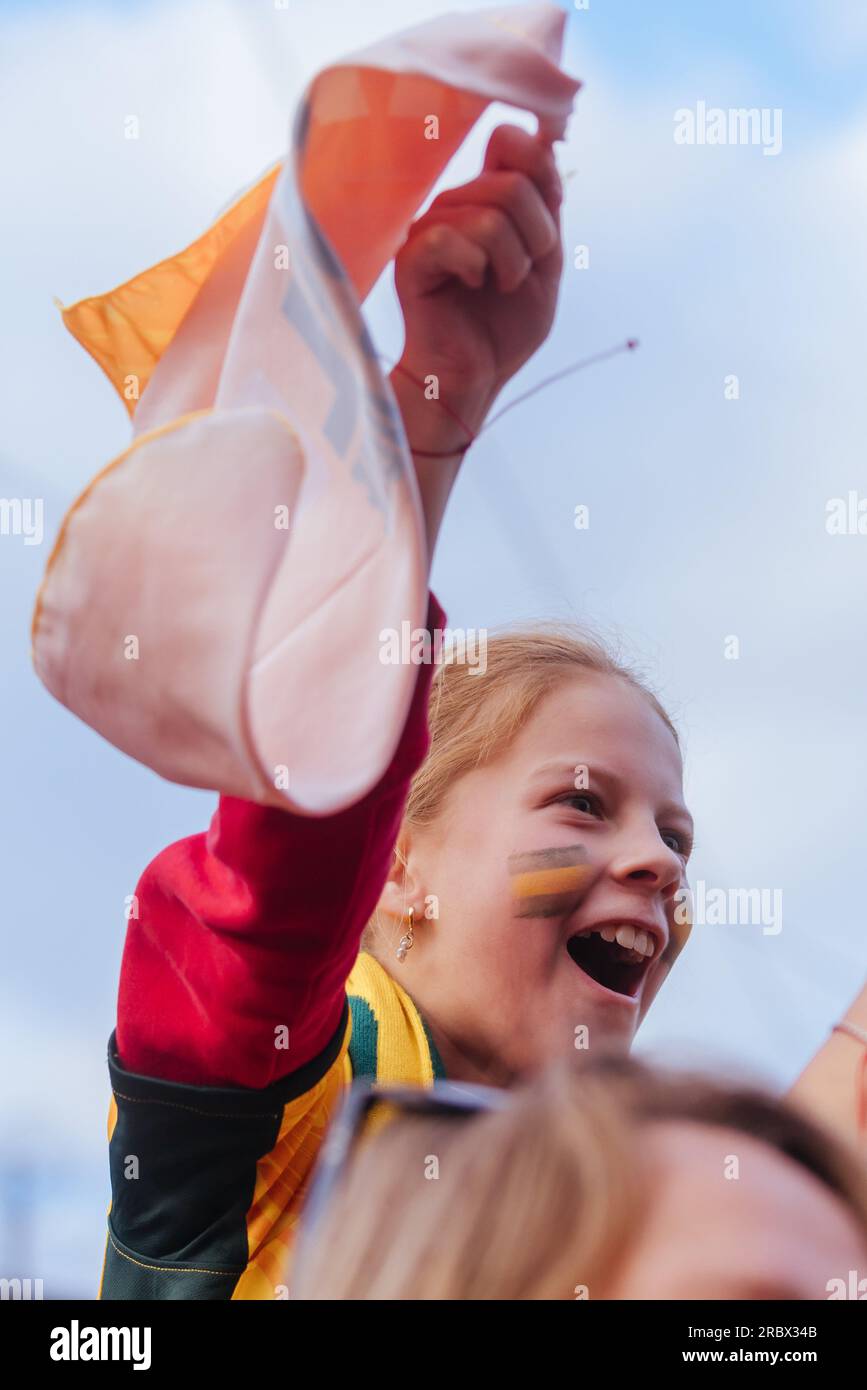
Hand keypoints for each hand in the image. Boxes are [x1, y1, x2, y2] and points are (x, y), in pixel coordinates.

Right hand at [393, 123, 563, 450]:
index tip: (547, 223)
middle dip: (537, 236)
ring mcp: (430, 227)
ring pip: (489, 216)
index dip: (541, 169)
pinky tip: (468, 287)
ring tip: (498, 286)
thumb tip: (547, 138)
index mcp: (486, 198)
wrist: (474, 376)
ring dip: (511, 262)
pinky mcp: (412, 256)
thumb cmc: (505, 327)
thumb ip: (548, 206)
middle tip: (522, 274)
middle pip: (512, 183)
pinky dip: (475, 268)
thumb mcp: (546, 263)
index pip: (513, 142)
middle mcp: (455, 204)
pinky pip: (450, 239)